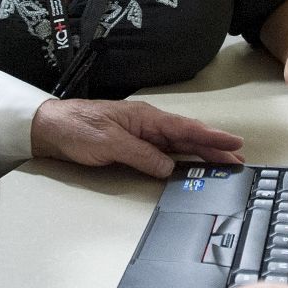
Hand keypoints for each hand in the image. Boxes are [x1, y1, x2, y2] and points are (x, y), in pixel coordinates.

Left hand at [31, 97, 244, 177]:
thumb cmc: (76, 128)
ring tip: (224, 163)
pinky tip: (190, 167)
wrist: (49, 128)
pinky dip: (181, 160)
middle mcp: (147, 125)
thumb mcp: (109, 142)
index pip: (185, 129)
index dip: (211, 137)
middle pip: (187, 138)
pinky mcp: (132, 146)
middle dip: (213, 148)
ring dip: (201, 155)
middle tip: (238, 160)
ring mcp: (140, 136)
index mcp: (146, 118)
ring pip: (178, 147)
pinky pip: (163, 154)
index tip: (233, 143)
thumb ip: (142, 155)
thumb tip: (169, 169)